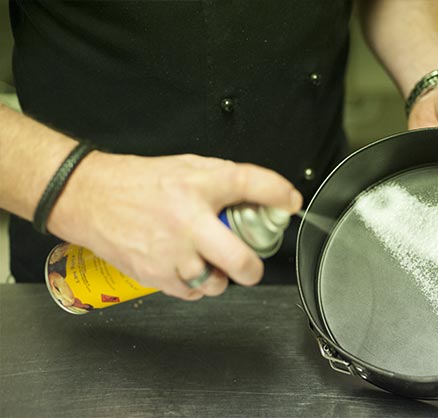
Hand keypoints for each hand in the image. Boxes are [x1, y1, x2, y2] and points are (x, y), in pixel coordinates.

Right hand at [47, 153, 302, 299]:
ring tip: (207, 259)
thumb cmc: (139, 182)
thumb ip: (223, 181)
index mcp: (198, 186)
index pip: (250, 184)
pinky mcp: (154, 274)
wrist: (90, 198)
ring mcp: (171, 252)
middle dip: (253, 267)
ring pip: (216, 284)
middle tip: (251, 263)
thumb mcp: (187, 167)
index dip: (279, 194)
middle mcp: (187, 221)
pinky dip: (194, 284)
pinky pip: (190, 292)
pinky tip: (186, 265)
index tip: (290, 204)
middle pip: (240, 260)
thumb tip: (259, 196)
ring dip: (219, 276)